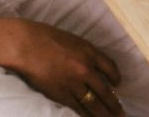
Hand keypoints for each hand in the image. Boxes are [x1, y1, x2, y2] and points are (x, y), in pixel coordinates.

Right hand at [4, 19, 121, 115]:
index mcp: (90, 52)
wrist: (27, 46)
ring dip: (103, 113)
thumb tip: (93, 66)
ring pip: (93, 103)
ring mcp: (74, 83)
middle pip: (104, 90)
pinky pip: (77, 108)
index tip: (118, 84)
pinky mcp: (60, 94)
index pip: (110, 68)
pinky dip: (85, 115)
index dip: (116, 78)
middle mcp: (86, 69)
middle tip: (121, 112)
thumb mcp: (74, 41)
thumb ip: (85, 54)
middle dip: (114, 103)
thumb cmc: (47, 38)